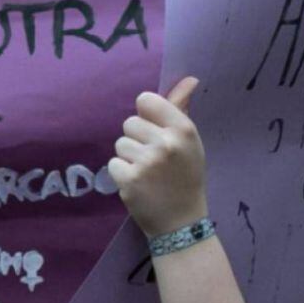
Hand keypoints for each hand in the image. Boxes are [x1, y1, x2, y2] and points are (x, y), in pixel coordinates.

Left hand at [108, 77, 206, 237]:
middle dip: (138, 139)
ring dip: (130, 157)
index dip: (146, 115)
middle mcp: (166, 143)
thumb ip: (181, 108)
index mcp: (183, 129)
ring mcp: (146, 162)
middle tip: (155, 160)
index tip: (155, 130)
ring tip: (148, 173)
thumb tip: (189, 79)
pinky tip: (139, 185)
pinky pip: (113, 163)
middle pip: (130, 122)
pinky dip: (122, 174)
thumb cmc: (186, 176)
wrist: (182, 223)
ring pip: (120, 143)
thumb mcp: (190, 142)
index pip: (146, 99)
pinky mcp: (128, 179)